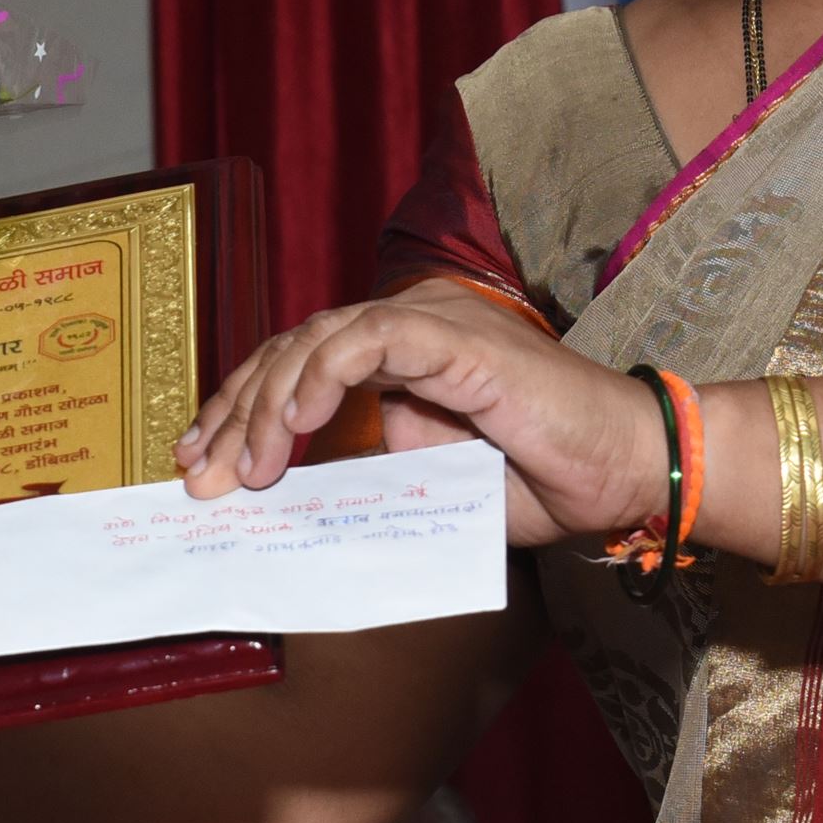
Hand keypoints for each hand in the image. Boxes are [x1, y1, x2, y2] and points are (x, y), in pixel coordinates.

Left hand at [173, 283, 662, 546]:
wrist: (622, 474)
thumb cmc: (539, 481)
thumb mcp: (423, 486)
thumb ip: (361, 476)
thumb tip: (282, 497)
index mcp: (397, 355)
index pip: (295, 365)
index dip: (240, 409)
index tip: (200, 462)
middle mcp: (406, 327)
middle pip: (291, 349)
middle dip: (237, 412)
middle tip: (203, 473)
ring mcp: (431, 325)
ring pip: (319, 339)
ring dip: (271, 403)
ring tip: (249, 465)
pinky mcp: (456, 337)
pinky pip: (371, 338)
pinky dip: (326, 373)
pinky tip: (302, 421)